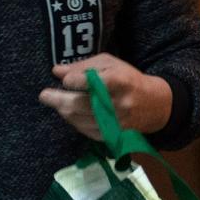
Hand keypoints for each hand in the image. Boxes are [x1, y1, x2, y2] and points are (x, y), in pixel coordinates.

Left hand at [42, 54, 173, 137]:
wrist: (154, 105)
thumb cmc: (129, 79)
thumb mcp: (110, 64)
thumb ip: (83, 66)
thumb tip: (56, 71)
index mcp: (118, 82)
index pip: (86, 82)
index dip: (71, 80)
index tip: (65, 79)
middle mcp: (117, 104)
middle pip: (79, 104)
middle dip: (57, 99)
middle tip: (44, 95)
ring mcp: (115, 123)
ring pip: (79, 119)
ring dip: (64, 111)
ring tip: (57, 103)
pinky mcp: (112, 136)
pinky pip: (85, 130)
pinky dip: (74, 122)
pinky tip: (71, 114)